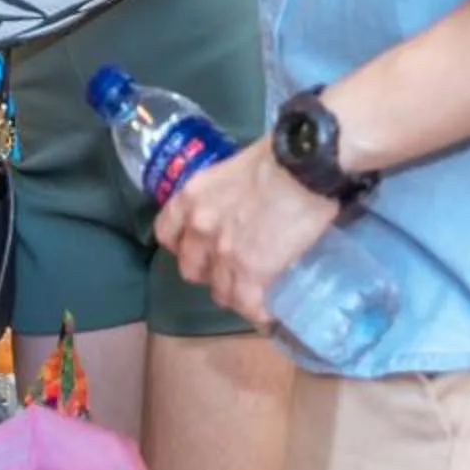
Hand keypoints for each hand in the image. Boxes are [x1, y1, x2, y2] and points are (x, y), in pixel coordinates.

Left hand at [155, 138, 338, 328]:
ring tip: (254, 293)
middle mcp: (199, 228)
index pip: (166, 234)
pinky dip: (258, 312)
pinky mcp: (252, 272)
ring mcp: (223, 253)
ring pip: (219, 292)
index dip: (182, 246)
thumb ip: (225, 193)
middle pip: (191, 269)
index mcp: (190, 198)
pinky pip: (247, 305)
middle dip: (209, 273)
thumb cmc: (276, 157)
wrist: (303, 166)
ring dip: (235, 294)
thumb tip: (241, 203)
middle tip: (231, 270)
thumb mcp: (232, 169)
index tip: (198, 249)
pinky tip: (267, 312)